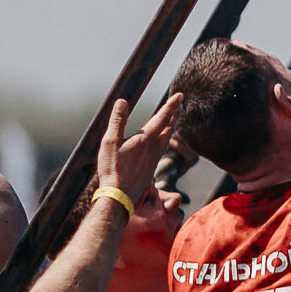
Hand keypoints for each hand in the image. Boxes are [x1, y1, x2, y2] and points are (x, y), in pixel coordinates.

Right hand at [100, 91, 183, 207]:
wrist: (119, 197)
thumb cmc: (113, 169)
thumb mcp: (110, 142)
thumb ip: (117, 121)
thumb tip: (122, 102)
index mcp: (146, 139)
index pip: (162, 117)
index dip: (171, 105)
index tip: (180, 95)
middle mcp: (155, 148)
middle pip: (170, 127)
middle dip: (175, 113)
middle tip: (180, 103)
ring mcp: (155, 159)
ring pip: (168, 138)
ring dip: (172, 126)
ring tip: (174, 119)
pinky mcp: (151, 168)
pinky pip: (163, 148)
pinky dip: (166, 138)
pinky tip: (162, 142)